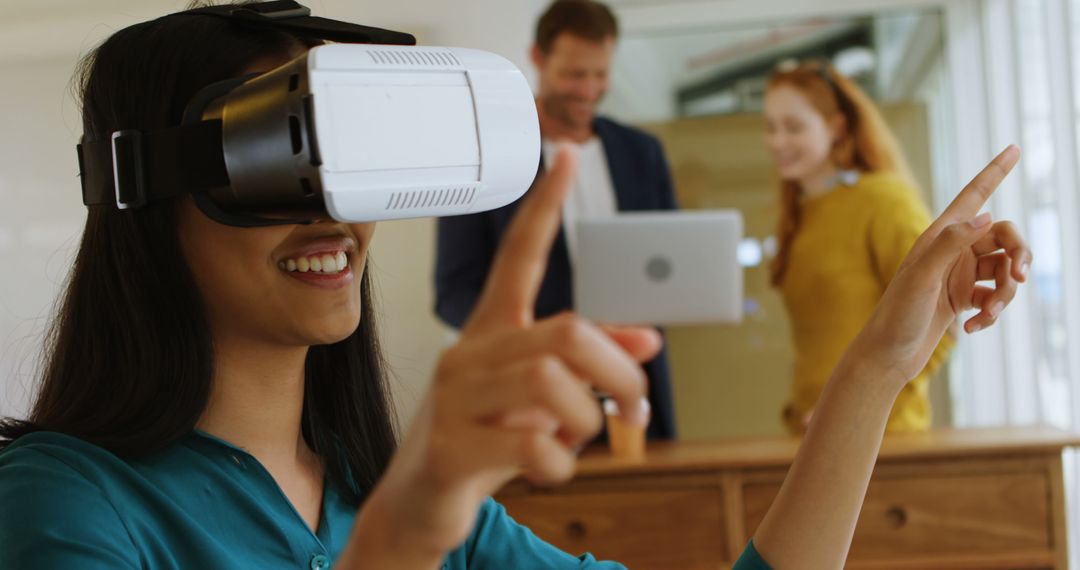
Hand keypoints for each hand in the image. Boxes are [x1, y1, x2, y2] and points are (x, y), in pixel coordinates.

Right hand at [349, 148, 660, 563]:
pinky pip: (530, 444)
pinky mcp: (449, 447)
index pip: (520, 255)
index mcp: (491, 332)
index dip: (546, 207)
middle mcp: (469, 353)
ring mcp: (453, 399)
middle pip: (567, 331)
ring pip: (553, 383)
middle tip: (634, 407)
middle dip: (619, 372)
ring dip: (588, 422)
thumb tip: (649, 339)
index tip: (568, 154)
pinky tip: (547, 469)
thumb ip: (591, 368)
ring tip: (577, 443)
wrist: (416, 503)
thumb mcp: (543, 403)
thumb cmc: (484, 442)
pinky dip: (559, 463)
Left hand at [849, 145, 1031, 386]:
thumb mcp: (921, 279)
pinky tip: (973, 328)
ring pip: (1004, 269)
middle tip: (1019, 276)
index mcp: (938, 237)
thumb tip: (985, 216)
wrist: (886, 356)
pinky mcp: (962, 297)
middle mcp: (950, 250)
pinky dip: (992, 311)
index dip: (995, 172)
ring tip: (987, 314)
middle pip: (1003, 236)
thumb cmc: (896, 316)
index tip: (1015, 147)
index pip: (974, 196)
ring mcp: (958, 274)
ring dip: (1005, 292)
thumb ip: (951, 245)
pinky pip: (994, 295)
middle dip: (1018, 255)